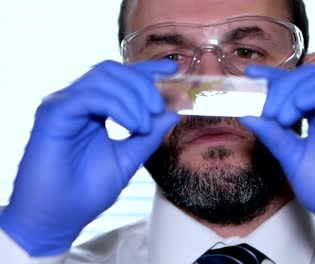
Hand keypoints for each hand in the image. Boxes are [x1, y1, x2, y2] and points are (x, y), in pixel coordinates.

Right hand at [0, 60, 179, 255]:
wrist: (58, 218)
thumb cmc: (88, 191)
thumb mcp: (129, 158)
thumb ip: (149, 135)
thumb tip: (172, 113)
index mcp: (95, 109)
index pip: (121, 78)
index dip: (147, 69)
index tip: (173, 67)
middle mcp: (78, 101)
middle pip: (114, 71)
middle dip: (143, 85)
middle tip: (159, 109)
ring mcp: (65, 104)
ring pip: (103, 78)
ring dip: (133, 97)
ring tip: (143, 124)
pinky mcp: (54, 112)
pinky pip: (90, 96)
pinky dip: (118, 106)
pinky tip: (132, 125)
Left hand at [241, 64, 314, 254]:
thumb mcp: (291, 159)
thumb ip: (273, 136)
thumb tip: (247, 115)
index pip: (294, 86)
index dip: (272, 76)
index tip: (249, 74)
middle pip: (306, 77)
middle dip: (281, 88)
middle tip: (266, 111)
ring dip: (295, 91)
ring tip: (279, 115)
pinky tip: (299, 105)